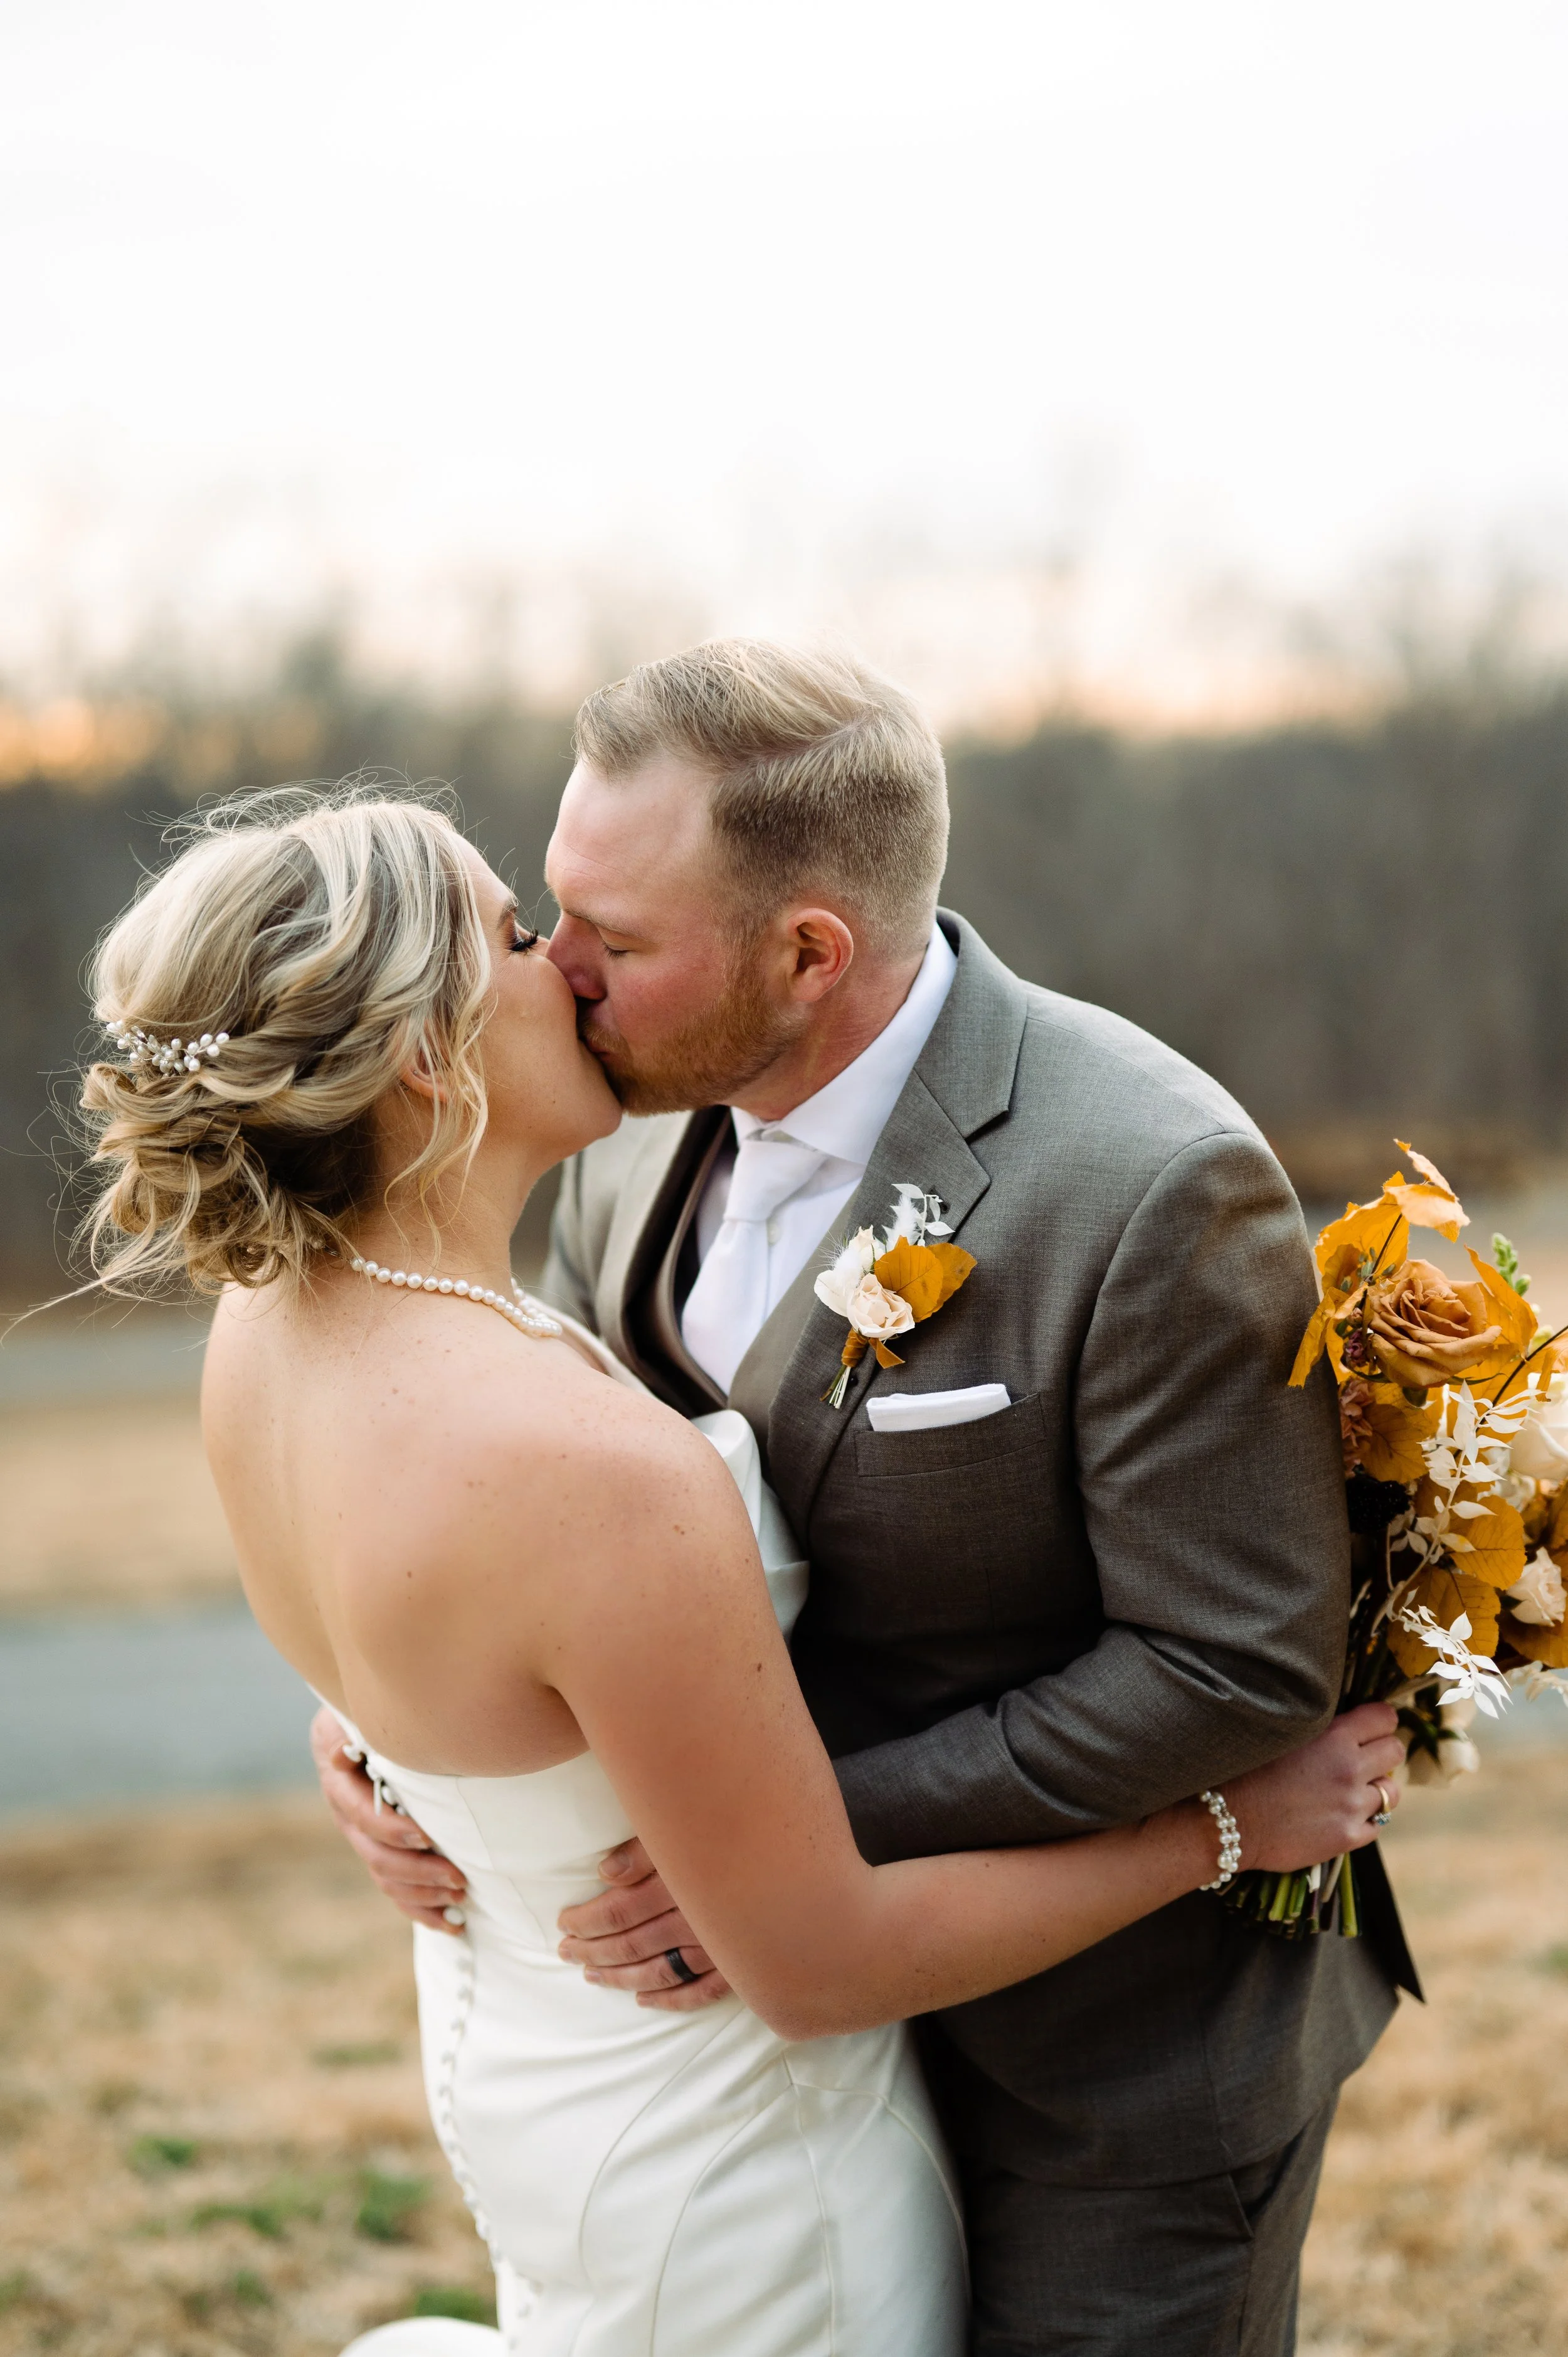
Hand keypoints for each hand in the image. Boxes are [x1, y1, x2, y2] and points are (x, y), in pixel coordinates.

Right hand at [309, 1704, 467, 1934]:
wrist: (364, 1723)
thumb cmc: (369, 1712)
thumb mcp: (354, 1713)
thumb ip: (351, 1732)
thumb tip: (342, 1754)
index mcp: (340, 1782)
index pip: (361, 1814)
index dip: (392, 1829)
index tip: (426, 1836)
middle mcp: (347, 1816)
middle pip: (377, 1857)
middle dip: (419, 1871)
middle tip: (458, 1876)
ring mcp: (363, 1838)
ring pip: (387, 1880)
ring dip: (424, 1894)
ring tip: (461, 1897)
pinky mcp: (380, 1852)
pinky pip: (396, 1892)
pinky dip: (422, 1910)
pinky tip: (452, 1923)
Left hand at [556, 1837, 730, 2010]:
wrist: (816, 1847)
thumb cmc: (734, 1830)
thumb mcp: (688, 1823)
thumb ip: (647, 1848)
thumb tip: (606, 1872)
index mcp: (680, 1884)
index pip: (621, 1911)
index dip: (587, 1920)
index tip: (564, 1922)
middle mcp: (696, 1920)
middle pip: (634, 1944)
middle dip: (594, 1950)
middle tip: (566, 1952)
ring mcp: (720, 1947)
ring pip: (661, 1972)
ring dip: (622, 1977)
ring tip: (592, 1976)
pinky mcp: (740, 1964)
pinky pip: (701, 1992)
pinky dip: (670, 2000)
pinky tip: (644, 2001)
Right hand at [1224, 1701, 1405, 1872]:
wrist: (1227, 1820)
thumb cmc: (1245, 1770)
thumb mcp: (1283, 1735)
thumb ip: (1320, 1729)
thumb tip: (1347, 1725)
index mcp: (1334, 1737)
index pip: (1385, 1718)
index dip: (1379, 1722)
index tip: (1370, 1728)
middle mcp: (1349, 1769)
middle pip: (1395, 1752)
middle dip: (1382, 1753)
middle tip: (1363, 1760)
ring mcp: (1351, 1806)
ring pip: (1390, 1792)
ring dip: (1375, 1789)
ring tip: (1350, 1792)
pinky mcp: (1348, 1837)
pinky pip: (1375, 1826)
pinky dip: (1362, 1820)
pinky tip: (1338, 1817)